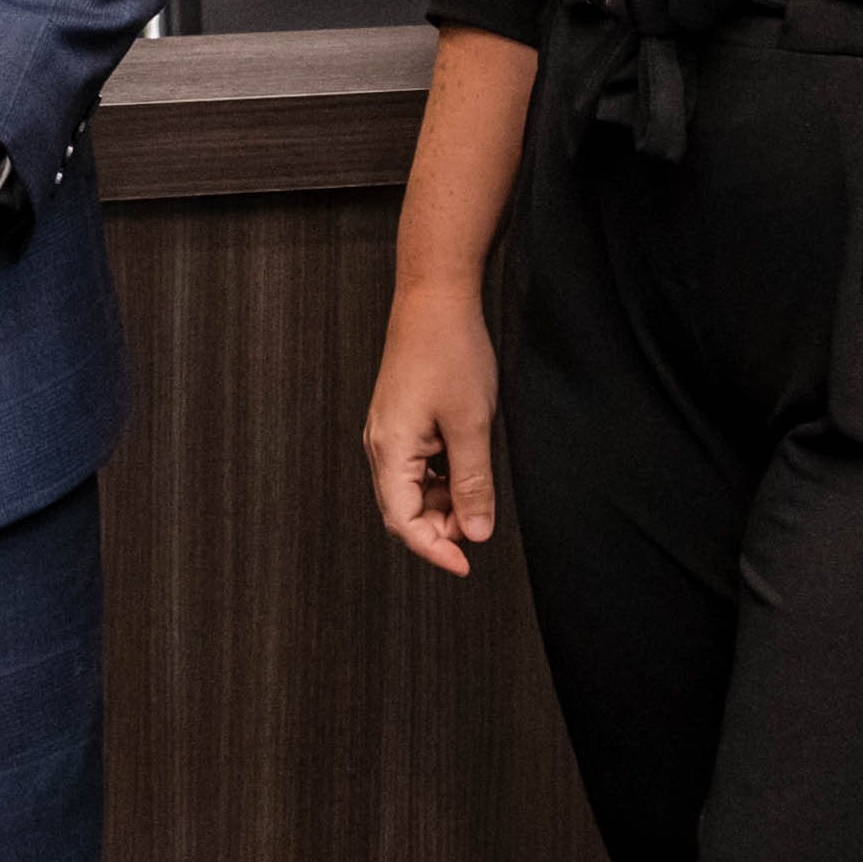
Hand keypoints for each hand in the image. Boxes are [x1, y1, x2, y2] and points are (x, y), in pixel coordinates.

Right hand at [363, 280, 499, 576]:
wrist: (435, 297)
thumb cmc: (450, 352)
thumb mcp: (471, 424)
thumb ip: (472, 483)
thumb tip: (475, 533)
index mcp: (390, 450)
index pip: (402, 522)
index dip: (435, 550)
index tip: (467, 564)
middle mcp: (381, 445)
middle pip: (403, 509)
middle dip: (440, 526)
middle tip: (481, 521)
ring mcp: (388, 431)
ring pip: (412, 488)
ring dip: (444, 501)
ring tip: (479, 489)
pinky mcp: (401, 420)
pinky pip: (416, 465)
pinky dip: (441, 477)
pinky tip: (467, 466)